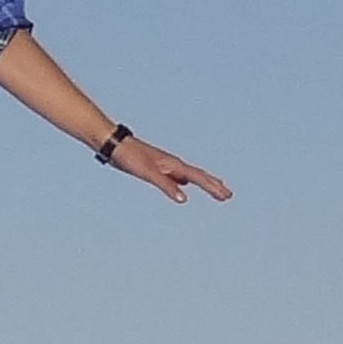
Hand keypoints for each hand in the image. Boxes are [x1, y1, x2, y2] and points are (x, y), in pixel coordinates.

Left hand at [109, 135, 231, 204]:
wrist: (114, 144)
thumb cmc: (130, 157)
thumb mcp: (148, 173)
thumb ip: (166, 185)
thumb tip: (183, 199)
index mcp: (174, 164)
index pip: (198, 177)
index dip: (212, 187)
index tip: (226, 196)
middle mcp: (172, 164)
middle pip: (198, 175)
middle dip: (213, 185)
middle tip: (228, 195)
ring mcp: (164, 165)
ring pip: (189, 175)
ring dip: (203, 182)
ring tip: (214, 188)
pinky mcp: (155, 167)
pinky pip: (176, 176)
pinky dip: (185, 181)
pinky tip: (183, 183)